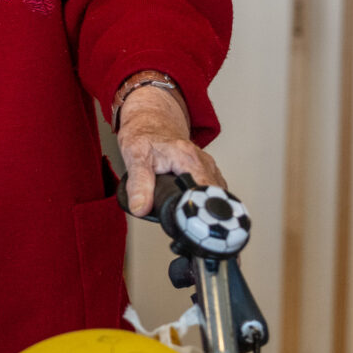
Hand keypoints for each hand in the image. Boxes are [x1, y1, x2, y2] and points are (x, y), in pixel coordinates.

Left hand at [115, 80, 223, 216]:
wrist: (149, 122)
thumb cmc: (143, 136)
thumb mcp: (135, 157)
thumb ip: (138, 184)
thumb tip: (141, 208)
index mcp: (188, 158)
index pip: (206, 190)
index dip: (202, 210)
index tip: (196, 225)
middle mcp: (203, 161)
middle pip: (215, 195)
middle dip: (207, 214)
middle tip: (195, 230)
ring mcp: (207, 166)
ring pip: (217, 193)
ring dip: (209, 208)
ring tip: (196, 225)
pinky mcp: (206, 171)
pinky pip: (213, 189)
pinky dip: (207, 201)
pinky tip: (198, 212)